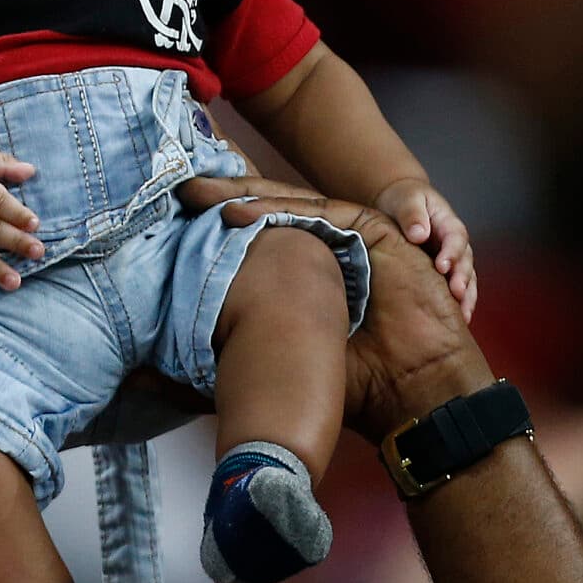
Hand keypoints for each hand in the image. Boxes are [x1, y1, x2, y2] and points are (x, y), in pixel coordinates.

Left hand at [176, 175, 493, 440]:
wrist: (414, 391)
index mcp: (312, 275)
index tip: (179, 222)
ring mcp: (354, 238)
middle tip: (183, 191)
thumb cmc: (358, 384)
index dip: (223, 229)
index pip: (263, 238)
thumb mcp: (287, 355)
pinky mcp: (376, 229)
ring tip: (201, 195)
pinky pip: (320, 212)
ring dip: (244, 196)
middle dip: (226, 198)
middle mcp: (331, 250)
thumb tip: (168, 354)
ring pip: (292, 205)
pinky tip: (238, 212)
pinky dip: (279, 209)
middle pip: (273, 213)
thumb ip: (245, 342)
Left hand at [373, 177, 475, 320]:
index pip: (456, 237)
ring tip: (463, 315)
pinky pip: (456, 290)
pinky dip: (460, 304)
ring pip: (466, 279)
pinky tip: (458, 321)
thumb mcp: (407, 199)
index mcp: (448, 223)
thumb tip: (420, 235)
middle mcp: (455, 244)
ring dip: (467, 296)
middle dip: (463, 278)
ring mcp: (452, 260)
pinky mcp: (444, 274)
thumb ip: (413, 214)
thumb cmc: (404, 199)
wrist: (400, 205)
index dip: (452, 252)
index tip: (442, 267)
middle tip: (456, 294)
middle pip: (465, 261)